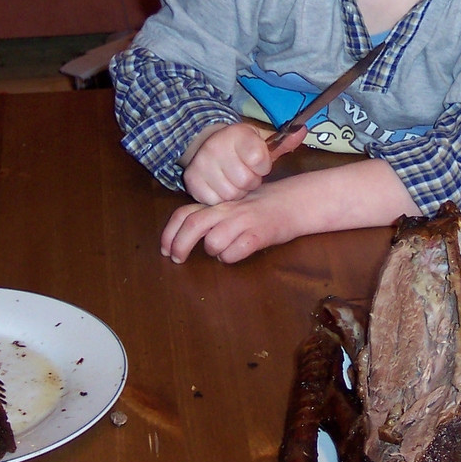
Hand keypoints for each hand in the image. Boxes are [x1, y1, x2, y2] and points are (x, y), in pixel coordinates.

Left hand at [162, 183, 303, 263]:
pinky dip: (231, 257)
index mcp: (218, 203)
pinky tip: (238, 253)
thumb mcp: (233, 204)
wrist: (295, 202)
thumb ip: (212, 215)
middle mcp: (227, 209)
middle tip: (177, 259)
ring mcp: (243, 221)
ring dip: (213, 252)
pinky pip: (235, 252)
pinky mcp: (259, 234)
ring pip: (213, 242)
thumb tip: (185, 234)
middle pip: (193, 225)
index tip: (165, 249)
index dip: (170, 233)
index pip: (184, 213)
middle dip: (179, 245)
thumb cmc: (262, 205)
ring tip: (223, 251)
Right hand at [181, 122, 303, 204]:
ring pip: (231, 194)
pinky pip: (213, 202)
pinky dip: (220, 199)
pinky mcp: (191, 180)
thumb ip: (283, 141)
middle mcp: (216, 146)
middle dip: (251, 182)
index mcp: (237, 133)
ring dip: (237, 193)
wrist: (208, 143)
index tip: (259, 163)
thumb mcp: (261, 140)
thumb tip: (303, 131)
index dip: (263, 166)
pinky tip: (222, 187)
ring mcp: (201, 163)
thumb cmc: (241, 146)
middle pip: (246, 181)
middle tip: (247, 175)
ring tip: (235, 182)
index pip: (259, 160)